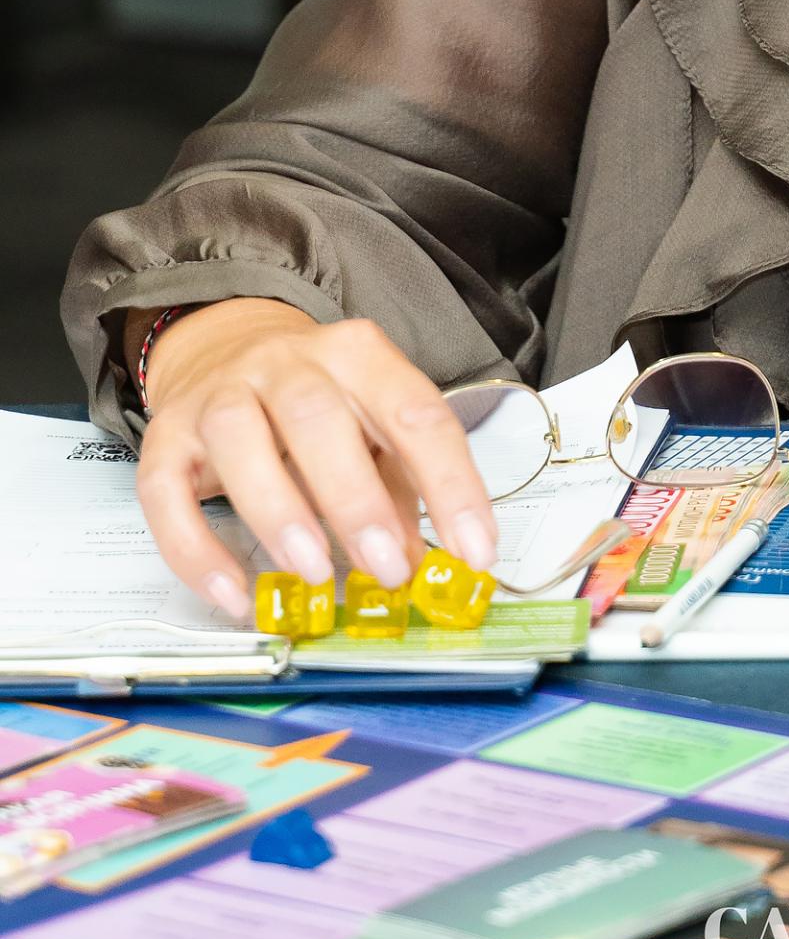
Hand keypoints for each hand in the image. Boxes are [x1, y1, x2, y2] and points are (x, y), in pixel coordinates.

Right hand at [134, 300, 497, 619]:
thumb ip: (398, 486)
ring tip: (314, 574)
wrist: (222, 344)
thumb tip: (422, 562)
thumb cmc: (312, 399)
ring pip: (240, 439)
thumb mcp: (369, 425)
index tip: (474, 550)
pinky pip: (168, 493)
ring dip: (280, 512)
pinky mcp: (165, 436)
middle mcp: (286, 362)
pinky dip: (199, 551)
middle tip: (388, 568)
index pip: (414, 410)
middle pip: (318, 417)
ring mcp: (220, 394)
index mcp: (356, 353)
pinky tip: (235, 594)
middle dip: (356, 498)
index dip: (450, 483)